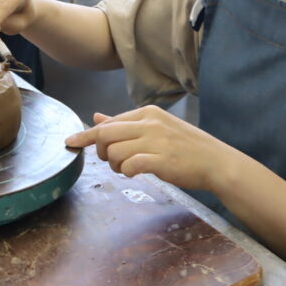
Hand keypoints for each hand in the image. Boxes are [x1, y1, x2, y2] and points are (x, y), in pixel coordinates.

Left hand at [64, 105, 234, 191]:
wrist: (215, 162)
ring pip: (114, 152)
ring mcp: (155, 141)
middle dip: (99, 151)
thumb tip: (97, 118)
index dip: (87, 135)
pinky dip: (126, 171)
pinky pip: (129, 165)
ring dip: (114, 165)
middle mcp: (149, 123)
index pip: (109, 122)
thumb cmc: (185, 146)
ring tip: (127, 169)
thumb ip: (125, 123)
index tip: (70, 141)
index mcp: (148, 113)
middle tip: (109, 161)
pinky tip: (135, 173)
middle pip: (105, 135)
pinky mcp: (160, 160)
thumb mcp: (155, 128)